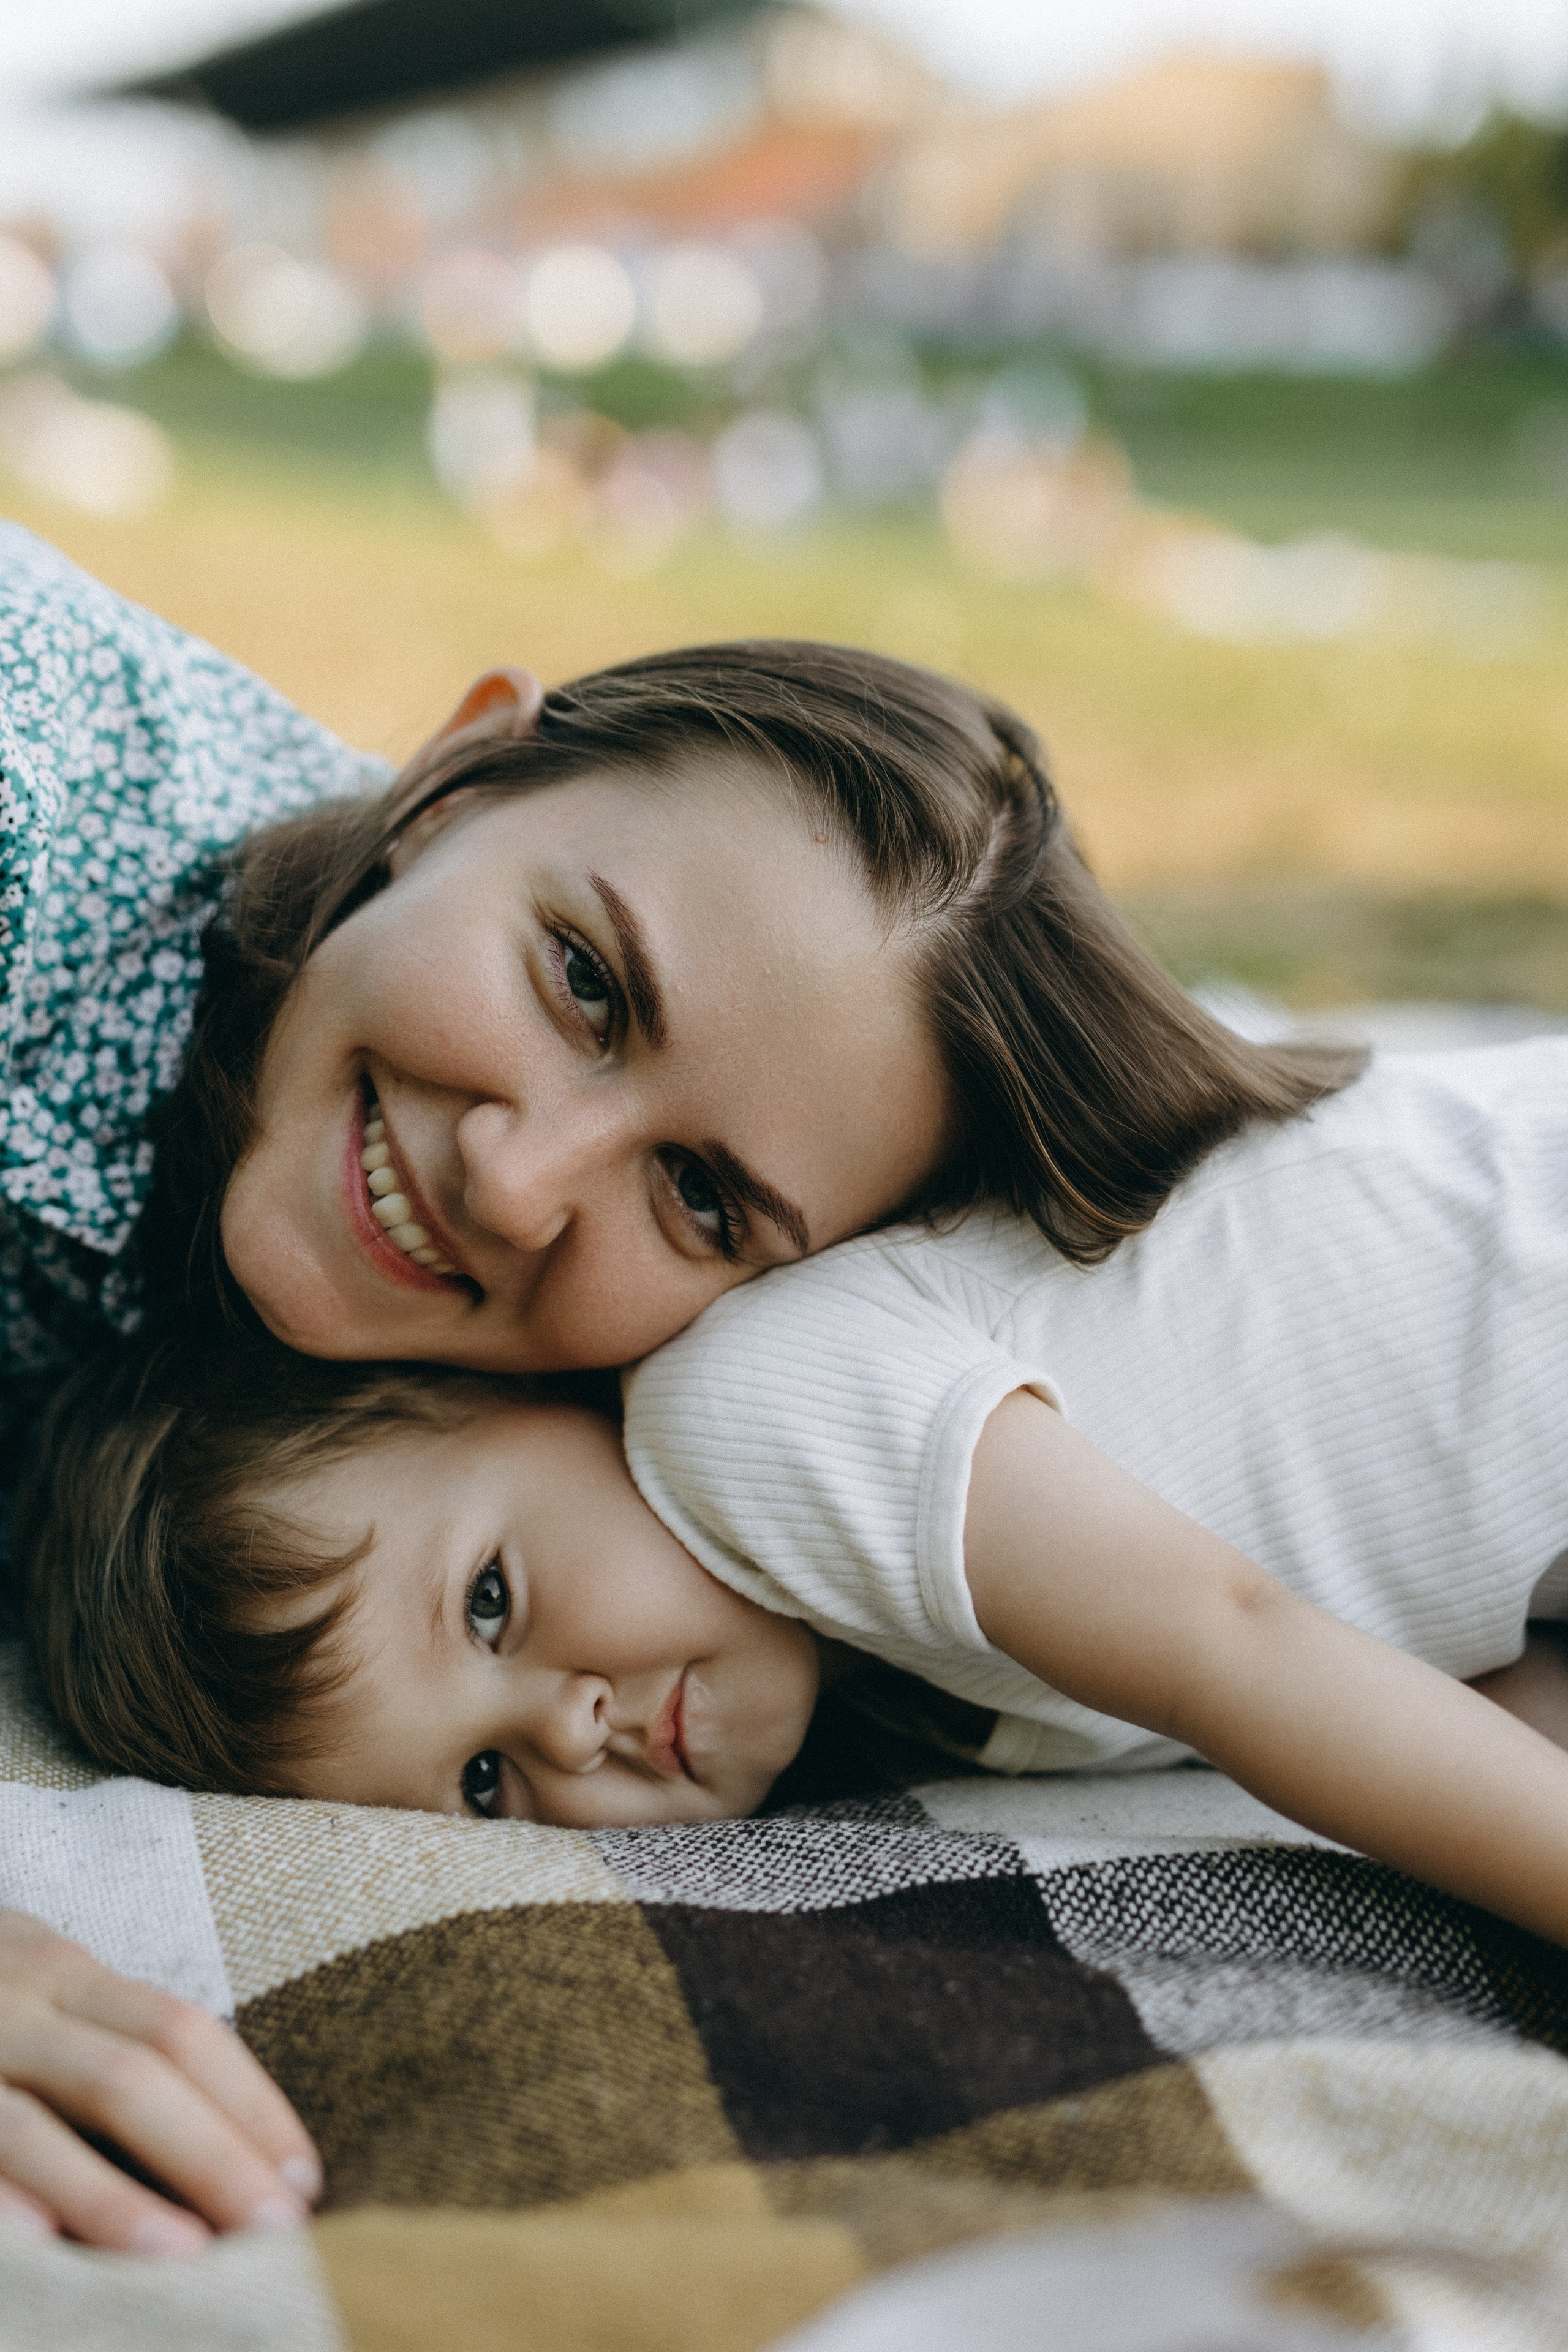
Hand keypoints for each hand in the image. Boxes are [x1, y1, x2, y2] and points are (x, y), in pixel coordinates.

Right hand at [0, 1909, 320, 2251]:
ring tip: (182, 2258)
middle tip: (276, 2228)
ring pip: (35, 2127)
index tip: (305, 2177)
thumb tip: (233, 2139)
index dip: (248, 2103)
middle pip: (129, 2077)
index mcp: (65, 1978)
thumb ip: (111, 2040)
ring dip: (110, 2197)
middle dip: (210, 2153)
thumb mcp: (42, 1992)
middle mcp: (13, 2008)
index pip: (182, 2031)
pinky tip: (38, 2245)